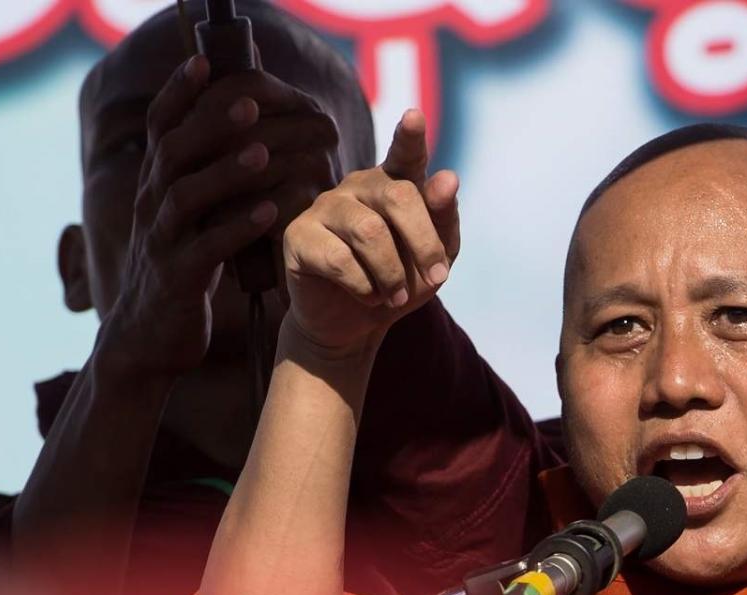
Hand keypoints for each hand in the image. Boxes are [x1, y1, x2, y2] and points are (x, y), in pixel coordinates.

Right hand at [98, 55, 341, 381]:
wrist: (151, 338)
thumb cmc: (183, 270)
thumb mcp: (190, 219)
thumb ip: (207, 179)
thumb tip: (249, 133)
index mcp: (156, 185)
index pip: (159, 127)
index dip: (177, 92)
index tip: (203, 61)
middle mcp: (152, 206)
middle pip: (172, 152)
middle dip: (209, 124)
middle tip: (248, 103)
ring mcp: (161, 242)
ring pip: (184, 196)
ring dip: (225, 172)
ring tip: (262, 153)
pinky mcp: (178, 279)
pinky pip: (207, 249)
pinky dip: (238, 228)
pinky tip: (270, 213)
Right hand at [280, 109, 459, 358]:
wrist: (355, 325)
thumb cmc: (400, 283)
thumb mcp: (435, 258)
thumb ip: (444, 219)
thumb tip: (447, 178)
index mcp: (395, 183)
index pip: (405, 154)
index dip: (410, 136)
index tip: (414, 117)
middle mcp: (358, 186)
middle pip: (399, 197)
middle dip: (424, 243)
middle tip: (437, 278)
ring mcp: (325, 207)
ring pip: (370, 232)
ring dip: (393, 274)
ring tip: (395, 296)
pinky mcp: (298, 235)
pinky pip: (340, 259)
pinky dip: (365, 287)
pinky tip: (367, 296)